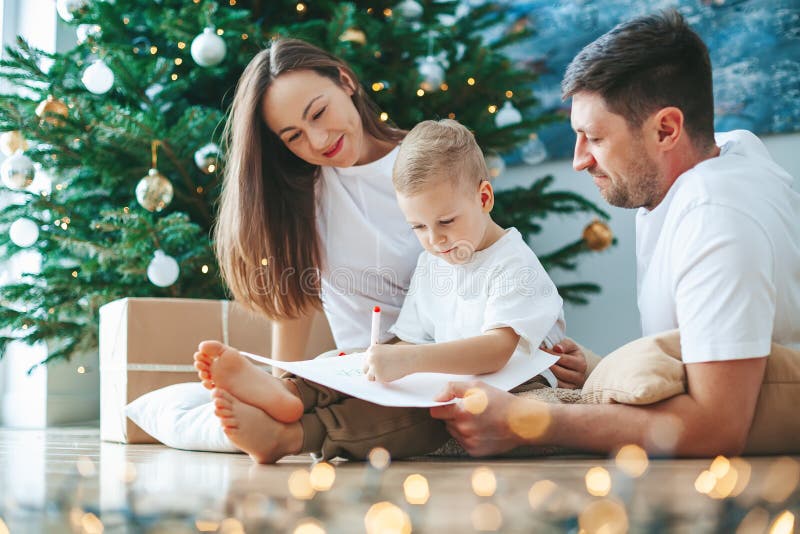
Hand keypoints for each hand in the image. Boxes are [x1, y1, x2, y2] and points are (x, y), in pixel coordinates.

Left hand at [362, 344, 413, 381]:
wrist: (409, 358)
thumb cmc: (400, 354)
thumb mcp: (386, 351)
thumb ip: (377, 356)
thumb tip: (370, 366)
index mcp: (371, 349)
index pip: (365, 360)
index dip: (370, 364)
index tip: (375, 366)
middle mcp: (370, 358)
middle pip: (364, 369)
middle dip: (371, 371)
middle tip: (381, 371)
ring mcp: (374, 367)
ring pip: (369, 377)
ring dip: (376, 377)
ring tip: (388, 371)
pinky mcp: (379, 376)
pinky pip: (379, 380)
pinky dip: (384, 379)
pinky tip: (392, 373)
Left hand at [429, 381, 549, 455]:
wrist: (522, 422)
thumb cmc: (501, 402)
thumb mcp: (478, 386)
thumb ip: (453, 388)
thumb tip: (436, 398)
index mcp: (461, 413)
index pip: (436, 411)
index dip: (442, 405)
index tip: (450, 403)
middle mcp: (463, 430)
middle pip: (446, 421)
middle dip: (454, 415)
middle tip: (472, 409)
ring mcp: (469, 442)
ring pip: (454, 432)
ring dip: (461, 425)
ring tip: (479, 419)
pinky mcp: (475, 452)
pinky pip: (463, 442)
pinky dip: (469, 435)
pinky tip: (482, 429)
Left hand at [543, 338, 586, 388]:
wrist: (573, 365)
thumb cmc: (570, 353)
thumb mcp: (569, 346)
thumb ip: (564, 345)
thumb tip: (557, 348)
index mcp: (581, 364)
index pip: (562, 359)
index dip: (550, 354)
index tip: (541, 350)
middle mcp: (580, 376)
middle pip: (560, 372)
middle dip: (548, 365)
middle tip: (538, 360)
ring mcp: (574, 386)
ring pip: (558, 382)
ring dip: (547, 374)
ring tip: (540, 367)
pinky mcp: (567, 391)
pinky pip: (556, 388)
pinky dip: (549, 382)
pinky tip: (543, 375)